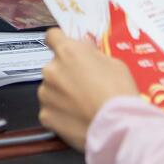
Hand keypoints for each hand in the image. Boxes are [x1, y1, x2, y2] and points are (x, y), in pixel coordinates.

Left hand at [37, 28, 139, 150]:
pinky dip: (60, 113)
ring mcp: (45, 94)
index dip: (60, 42)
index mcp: (68, 52)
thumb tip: (85, 50)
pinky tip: (76, 118)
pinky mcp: (45, 115)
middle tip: (84, 86)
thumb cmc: (119, 92)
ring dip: (61, 93)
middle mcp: (51, 70)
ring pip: (50, 89)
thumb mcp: (114, 63)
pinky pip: (50, 109)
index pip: (52, 36)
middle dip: (65, 73)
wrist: (116, 126)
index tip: (65, 49)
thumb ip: (92, 54)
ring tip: (81, 105)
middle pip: (53, 66)